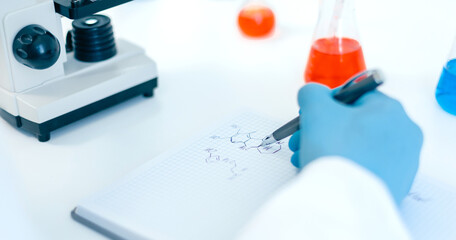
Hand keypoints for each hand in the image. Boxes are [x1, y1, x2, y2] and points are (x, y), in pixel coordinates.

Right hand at [289, 83, 422, 203]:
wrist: (345, 201)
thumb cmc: (335, 149)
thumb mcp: (316, 109)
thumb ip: (312, 92)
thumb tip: (312, 94)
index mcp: (392, 109)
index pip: (354, 95)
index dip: (326, 104)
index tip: (308, 116)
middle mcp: (404, 134)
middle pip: (353, 123)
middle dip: (320, 129)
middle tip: (300, 139)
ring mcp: (402, 162)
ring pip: (355, 146)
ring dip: (326, 147)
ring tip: (303, 157)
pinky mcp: (394, 184)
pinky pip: (363, 166)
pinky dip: (341, 165)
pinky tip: (320, 171)